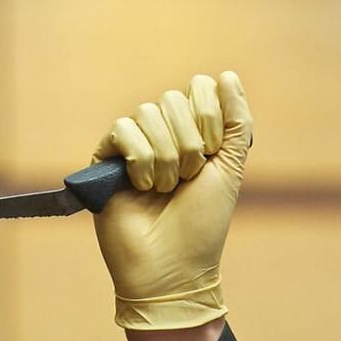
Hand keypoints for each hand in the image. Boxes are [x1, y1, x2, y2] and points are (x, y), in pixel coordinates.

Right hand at [91, 71, 251, 330]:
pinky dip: (140, 161)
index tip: (212, 156)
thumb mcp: (231, 166)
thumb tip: (229, 75)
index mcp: (194, 130)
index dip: (209, 119)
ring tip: (166, 189)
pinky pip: (123, 130)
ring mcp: (133, 144)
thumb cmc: (204, 221)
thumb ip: (236, 121)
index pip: (200, 87)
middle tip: (188, 179)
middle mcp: (163, 132)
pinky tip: (142, 187)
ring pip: (148, 112)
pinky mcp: (105, 159)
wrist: (173, 265)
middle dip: (189, 143)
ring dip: (166, 157)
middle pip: (174, 98)